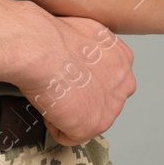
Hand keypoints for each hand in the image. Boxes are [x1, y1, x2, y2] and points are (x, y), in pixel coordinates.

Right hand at [13, 15, 135, 145]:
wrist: (40, 48)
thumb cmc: (51, 34)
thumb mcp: (82, 28)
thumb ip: (91, 46)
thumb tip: (78, 51)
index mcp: (122, 58)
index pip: (110, 78)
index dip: (86, 79)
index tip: (70, 76)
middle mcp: (123, 84)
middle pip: (103, 101)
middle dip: (81, 98)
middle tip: (58, 88)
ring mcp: (109, 108)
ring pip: (88, 119)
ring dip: (68, 113)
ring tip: (50, 96)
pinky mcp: (91, 126)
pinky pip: (69, 136)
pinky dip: (54, 126)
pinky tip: (46, 108)